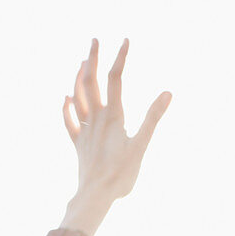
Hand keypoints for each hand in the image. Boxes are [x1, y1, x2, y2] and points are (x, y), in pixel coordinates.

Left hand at [60, 38, 171, 235]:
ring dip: (79, 77)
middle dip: (92, 58)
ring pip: (77, 97)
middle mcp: (95, 119)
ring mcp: (84, 130)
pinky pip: (69, 121)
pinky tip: (67, 98)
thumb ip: (153, 118)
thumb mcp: (141, 145)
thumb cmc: (121, 174)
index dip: (120, 57)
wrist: (95, 195)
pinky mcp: (78, 144)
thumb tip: (168, 92)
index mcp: (113, 116)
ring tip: (82, 63)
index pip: (115, 78)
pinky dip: (67, 107)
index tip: (125, 40)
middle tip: (94, 40)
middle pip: (90, 81)